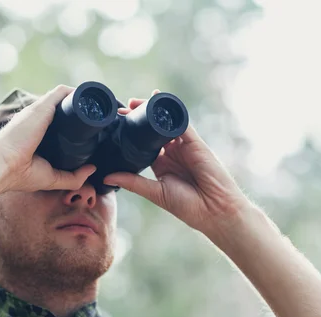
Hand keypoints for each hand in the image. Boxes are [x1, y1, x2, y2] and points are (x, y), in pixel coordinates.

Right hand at [0, 85, 95, 192]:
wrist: (1, 166)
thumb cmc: (20, 174)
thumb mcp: (52, 178)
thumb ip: (73, 177)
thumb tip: (93, 168)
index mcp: (39, 134)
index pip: (60, 123)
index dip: (78, 125)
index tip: (95, 129)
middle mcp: (39, 119)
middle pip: (65, 108)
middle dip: (85, 111)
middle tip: (104, 119)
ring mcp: (40, 111)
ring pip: (66, 98)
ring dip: (85, 100)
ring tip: (103, 106)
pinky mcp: (42, 106)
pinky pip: (63, 92)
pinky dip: (79, 92)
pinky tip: (93, 98)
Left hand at [105, 90, 251, 236]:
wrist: (214, 210)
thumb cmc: (187, 206)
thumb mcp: (154, 192)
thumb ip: (132, 182)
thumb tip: (107, 177)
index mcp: (162, 164)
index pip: (144, 143)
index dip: (132, 133)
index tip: (117, 125)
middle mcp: (172, 153)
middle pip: (154, 130)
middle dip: (139, 117)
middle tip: (122, 109)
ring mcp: (184, 146)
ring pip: (166, 123)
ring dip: (152, 111)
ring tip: (135, 102)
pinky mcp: (195, 142)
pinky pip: (182, 123)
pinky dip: (171, 112)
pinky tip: (159, 103)